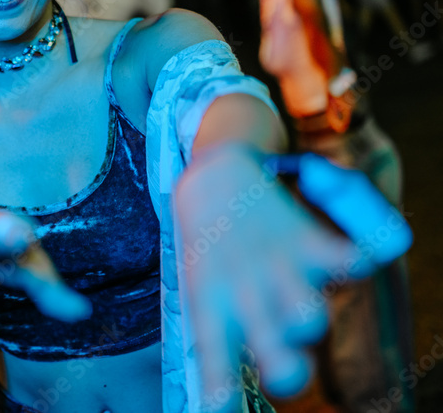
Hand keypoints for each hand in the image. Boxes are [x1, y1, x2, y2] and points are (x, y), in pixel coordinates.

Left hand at [176, 146, 378, 408]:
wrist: (215, 180)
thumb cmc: (212, 249)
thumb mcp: (204, 290)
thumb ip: (222, 337)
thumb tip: (225, 396)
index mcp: (213, 307)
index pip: (214, 356)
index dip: (221, 385)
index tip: (220, 405)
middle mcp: (246, 292)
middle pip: (276, 351)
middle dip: (289, 372)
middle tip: (288, 373)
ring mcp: (277, 267)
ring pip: (307, 315)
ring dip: (310, 319)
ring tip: (302, 311)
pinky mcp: (309, 241)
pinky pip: (353, 261)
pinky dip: (365, 262)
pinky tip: (356, 258)